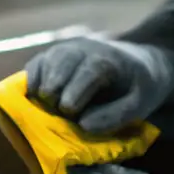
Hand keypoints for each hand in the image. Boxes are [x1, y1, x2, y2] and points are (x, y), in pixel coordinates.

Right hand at [24, 37, 173, 132]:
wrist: (140, 62)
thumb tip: (83, 125)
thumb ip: (117, 115)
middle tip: (56, 112)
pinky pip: (37, 63)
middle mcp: (85, 48)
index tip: (69, 111)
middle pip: (61, 62)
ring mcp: (67, 49)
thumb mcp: (142, 103)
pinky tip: (33, 97)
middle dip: (55, 89)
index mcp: (108, 58)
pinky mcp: (55, 55)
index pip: (88, 70)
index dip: (75, 91)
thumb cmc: (140, 87)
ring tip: (43, 105)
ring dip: (41, 85)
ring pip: (46, 60)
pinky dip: (31, 79)